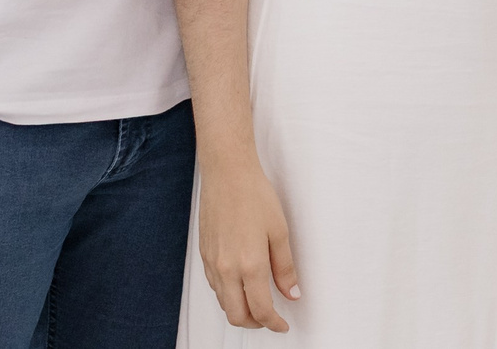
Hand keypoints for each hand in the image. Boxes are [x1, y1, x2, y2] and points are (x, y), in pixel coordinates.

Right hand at [197, 154, 300, 330]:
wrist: (227, 172)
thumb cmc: (254, 195)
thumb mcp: (280, 232)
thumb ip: (285, 268)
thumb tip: (292, 293)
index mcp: (249, 264)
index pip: (261, 310)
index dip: (274, 323)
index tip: (282, 324)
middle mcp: (226, 268)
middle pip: (237, 315)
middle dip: (255, 323)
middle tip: (270, 318)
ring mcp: (212, 262)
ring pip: (223, 303)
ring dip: (240, 309)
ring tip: (257, 302)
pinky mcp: (203, 254)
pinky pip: (214, 286)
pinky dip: (228, 294)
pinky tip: (240, 284)